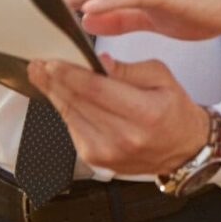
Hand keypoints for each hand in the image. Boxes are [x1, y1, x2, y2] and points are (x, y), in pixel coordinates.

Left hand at [26, 54, 209, 173]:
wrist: (183, 150)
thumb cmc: (174, 111)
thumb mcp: (161, 77)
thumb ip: (127, 69)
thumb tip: (97, 62)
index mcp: (144, 114)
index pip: (96, 91)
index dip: (70, 75)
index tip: (51, 62)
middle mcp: (124, 137)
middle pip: (77, 104)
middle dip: (53, 81)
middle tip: (37, 64)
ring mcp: (107, 153)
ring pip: (70, 117)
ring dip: (53, 94)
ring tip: (40, 75)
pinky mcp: (96, 159)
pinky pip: (72, 128)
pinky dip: (64, 109)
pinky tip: (58, 94)